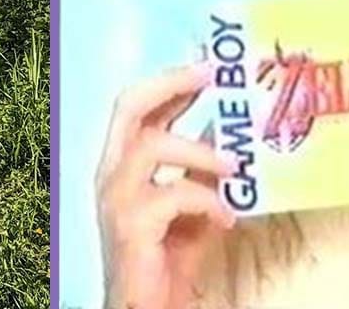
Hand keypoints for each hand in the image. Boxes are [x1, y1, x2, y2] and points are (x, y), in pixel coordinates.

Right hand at [97, 63, 237, 308]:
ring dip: (203, 151)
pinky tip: (226, 218)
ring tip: (237, 168)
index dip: (172, 79)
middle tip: (212, 75)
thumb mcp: (193, 200)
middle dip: (172, 82)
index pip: (139, 105)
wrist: (147, 307)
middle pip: (129, 106)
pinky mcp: (130, 226)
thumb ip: (202, 167)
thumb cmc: (168, 255)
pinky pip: (174, 195)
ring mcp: (116, 198)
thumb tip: (228, 130)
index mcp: (123, 162)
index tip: (209, 64)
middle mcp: (111, 172)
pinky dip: (208, 201)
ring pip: (153, 145)